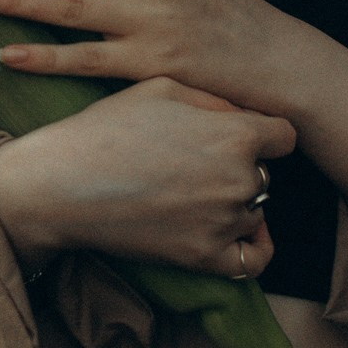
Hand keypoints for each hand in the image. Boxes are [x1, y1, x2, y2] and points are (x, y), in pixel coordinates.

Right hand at [0, 76, 296, 279]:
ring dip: (235, 202)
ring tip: (191, 192)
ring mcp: (224, 221)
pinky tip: (236, 232)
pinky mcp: (204, 257)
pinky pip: (253, 259)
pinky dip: (253, 247)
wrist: (62, 183)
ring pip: (254, 210)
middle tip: (197, 163)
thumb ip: (215, 100)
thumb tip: (244, 115)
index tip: (243, 135)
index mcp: (235, 134)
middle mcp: (239, 179)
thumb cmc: (108, 127)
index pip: (285, 136)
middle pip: (266, 173)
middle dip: (242, 166)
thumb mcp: (164, 88)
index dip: (264, 133)